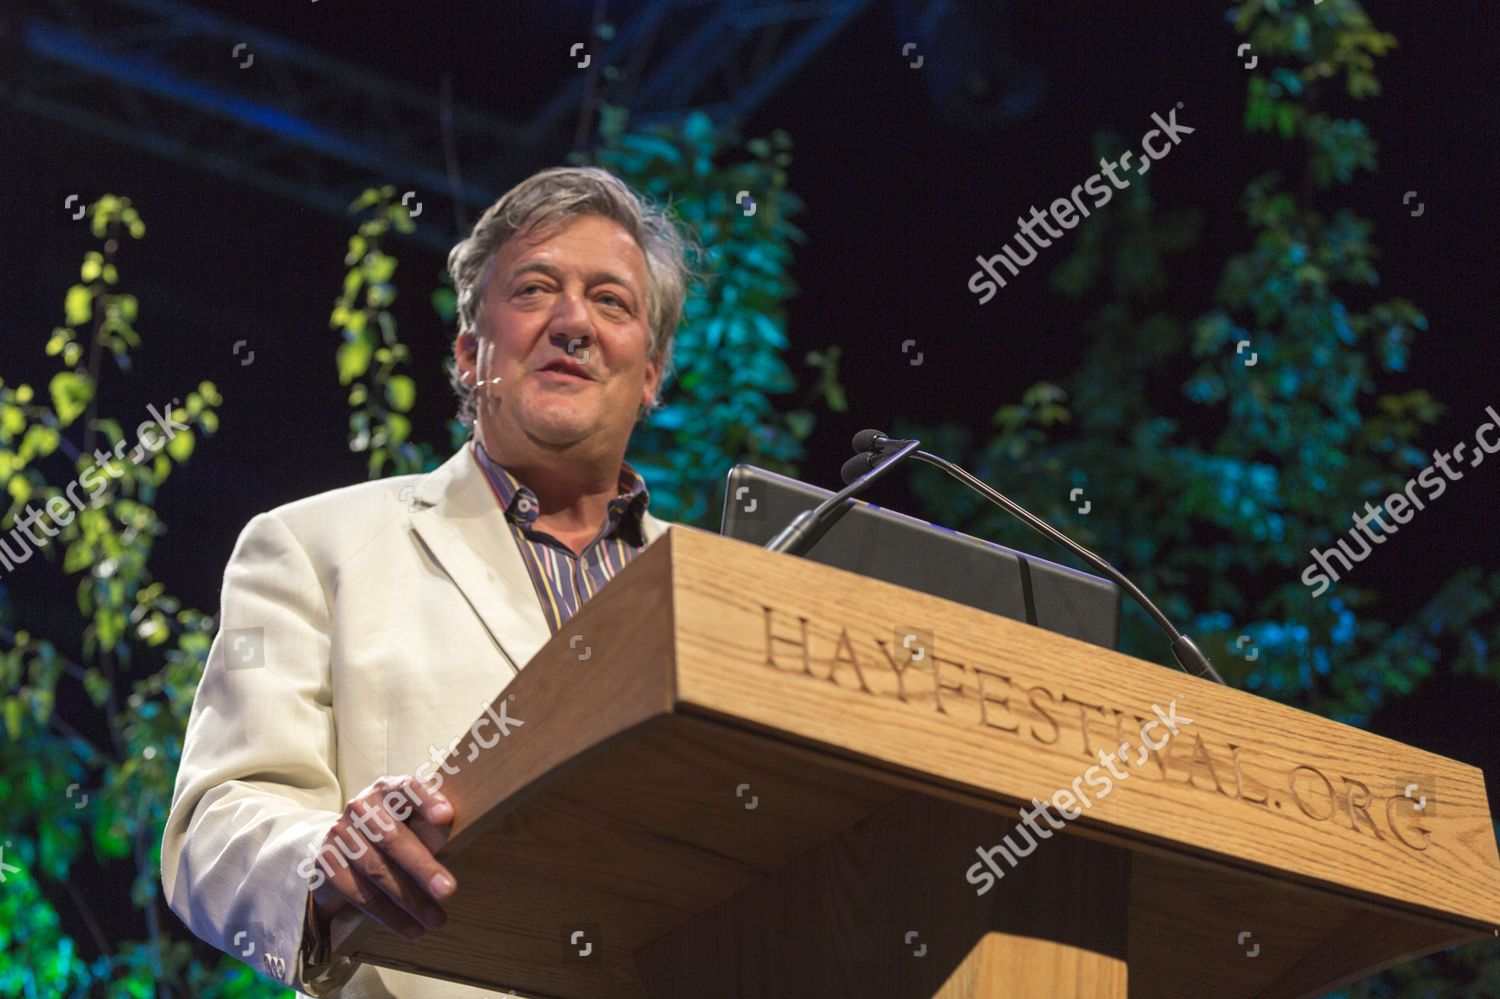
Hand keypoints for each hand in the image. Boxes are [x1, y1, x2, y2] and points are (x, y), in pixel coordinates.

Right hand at [307, 775, 455, 940]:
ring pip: (376, 870)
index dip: (426, 801)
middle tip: (448, 891)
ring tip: (436, 920)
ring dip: (409, 899)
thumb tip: (460, 840)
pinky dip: (388, 915)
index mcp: (388, 789)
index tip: (446, 817)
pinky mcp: (326, 863)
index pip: (407, 788)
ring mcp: (340, 834)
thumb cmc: (392, 831)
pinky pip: (359, 893)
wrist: (337, 845)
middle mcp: (361, 807)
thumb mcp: (413, 822)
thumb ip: (433, 828)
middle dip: (422, 867)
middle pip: (392, 838)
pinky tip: (411, 929)